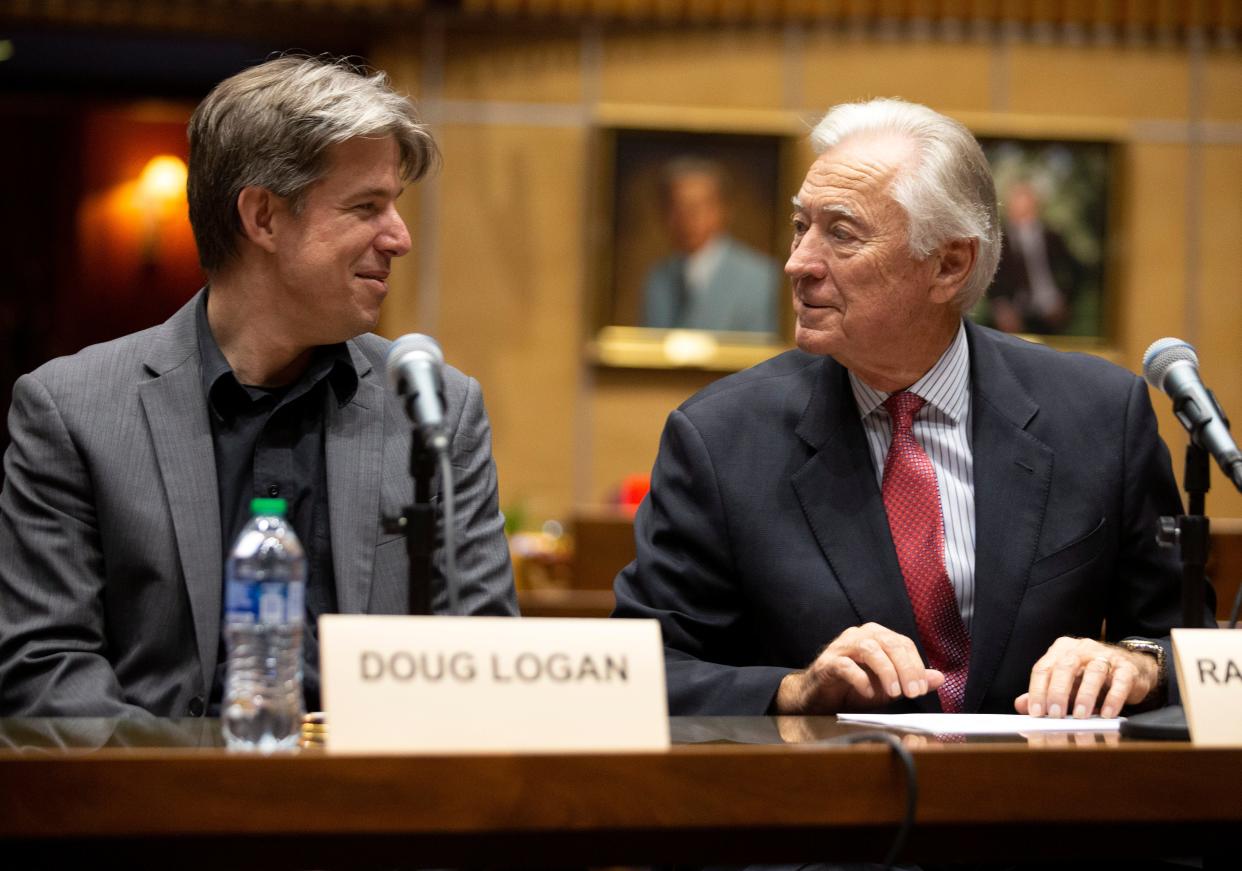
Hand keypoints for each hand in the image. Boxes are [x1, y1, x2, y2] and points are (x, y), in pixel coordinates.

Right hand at [775, 622, 943, 713]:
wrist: (819, 696)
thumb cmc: (854, 688)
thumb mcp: (889, 687)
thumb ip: (912, 681)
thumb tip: (940, 678)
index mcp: (877, 637)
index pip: (903, 643)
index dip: (916, 665)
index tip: (921, 688)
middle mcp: (860, 636)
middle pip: (889, 643)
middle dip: (905, 668)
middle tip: (912, 692)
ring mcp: (842, 647)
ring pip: (870, 650)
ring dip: (886, 672)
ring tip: (894, 693)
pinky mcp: (827, 663)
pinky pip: (846, 665)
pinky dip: (861, 680)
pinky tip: (868, 693)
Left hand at [1015, 636, 1158, 719]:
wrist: (1131, 668)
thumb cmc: (1091, 677)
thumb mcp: (1066, 683)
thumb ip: (1044, 692)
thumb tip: (1021, 705)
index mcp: (1061, 650)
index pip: (1043, 668)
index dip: (1037, 690)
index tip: (1036, 712)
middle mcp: (1082, 649)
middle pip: (1065, 666)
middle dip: (1058, 692)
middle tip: (1055, 714)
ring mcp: (1106, 656)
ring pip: (1093, 672)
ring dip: (1085, 695)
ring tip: (1080, 716)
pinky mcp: (1127, 668)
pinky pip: (1120, 681)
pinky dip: (1113, 698)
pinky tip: (1107, 713)